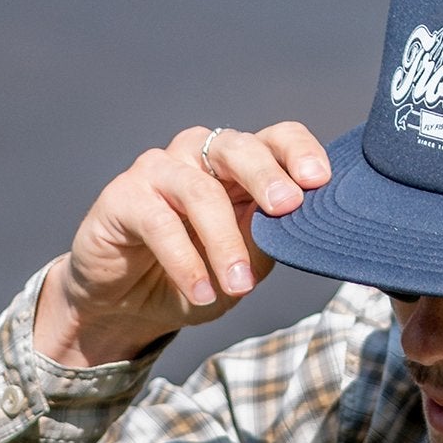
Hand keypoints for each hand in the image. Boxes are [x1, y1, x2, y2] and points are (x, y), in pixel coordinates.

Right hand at [33, 123, 330, 365]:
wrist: (128, 304)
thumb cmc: (196, 275)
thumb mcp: (246, 264)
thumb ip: (270, 239)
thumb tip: (303, 226)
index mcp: (240, 166)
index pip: (275, 139)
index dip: (298, 152)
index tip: (320, 181)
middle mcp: (199, 155)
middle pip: (238, 147)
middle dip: (266, 176)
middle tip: (287, 206)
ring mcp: (159, 170)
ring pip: (200, 190)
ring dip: (225, 242)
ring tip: (240, 287)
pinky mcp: (122, 196)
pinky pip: (159, 222)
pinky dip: (185, 262)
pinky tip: (201, 292)